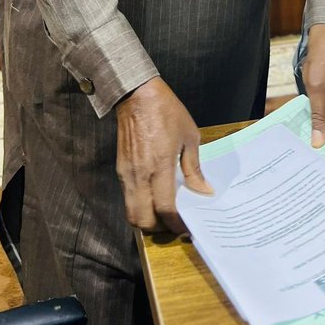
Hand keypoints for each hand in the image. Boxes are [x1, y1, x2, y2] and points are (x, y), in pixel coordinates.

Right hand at [115, 77, 212, 234]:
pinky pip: (128, 199)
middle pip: (143, 220)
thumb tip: (204, 191)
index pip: (165, 208)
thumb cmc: (167, 112)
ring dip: (147, 220)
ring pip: (131, 213)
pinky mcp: (121, 170)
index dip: (176, 224)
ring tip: (164, 215)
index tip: (187, 227)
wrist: (137, 95)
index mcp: (160, 166)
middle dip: (159, 228)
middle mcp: (141, 175)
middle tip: (174, 224)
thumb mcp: (190, 136)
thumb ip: (194, 167)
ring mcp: (128, 174)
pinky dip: (140, 206)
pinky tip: (154, 199)